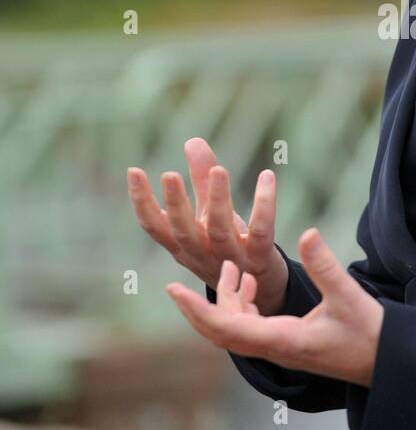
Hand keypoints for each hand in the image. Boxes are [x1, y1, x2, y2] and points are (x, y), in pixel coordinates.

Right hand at [127, 137, 288, 314]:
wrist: (261, 289)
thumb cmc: (227, 244)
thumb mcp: (209, 213)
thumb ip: (201, 179)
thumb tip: (192, 140)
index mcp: (182, 244)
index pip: (154, 225)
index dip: (141, 200)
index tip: (133, 171)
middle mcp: (202, 253)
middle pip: (184, 231)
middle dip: (176, 204)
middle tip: (169, 175)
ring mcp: (230, 258)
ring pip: (220, 230)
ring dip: (218, 200)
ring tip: (219, 170)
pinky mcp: (260, 258)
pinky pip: (262, 231)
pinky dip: (264, 204)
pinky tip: (267, 176)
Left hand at [164, 228, 384, 386]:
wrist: (386, 363)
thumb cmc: (371, 334)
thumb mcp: (349, 296)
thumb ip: (325, 266)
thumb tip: (307, 233)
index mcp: (283, 340)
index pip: (228, 328)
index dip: (198, 310)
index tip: (174, 291)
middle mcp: (275, 349)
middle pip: (221, 334)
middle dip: (198, 309)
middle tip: (176, 285)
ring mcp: (279, 348)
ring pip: (235, 330)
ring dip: (225, 302)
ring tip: (232, 268)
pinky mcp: (287, 343)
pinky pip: (251, 328)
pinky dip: (242, 306)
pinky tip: (251, 283)